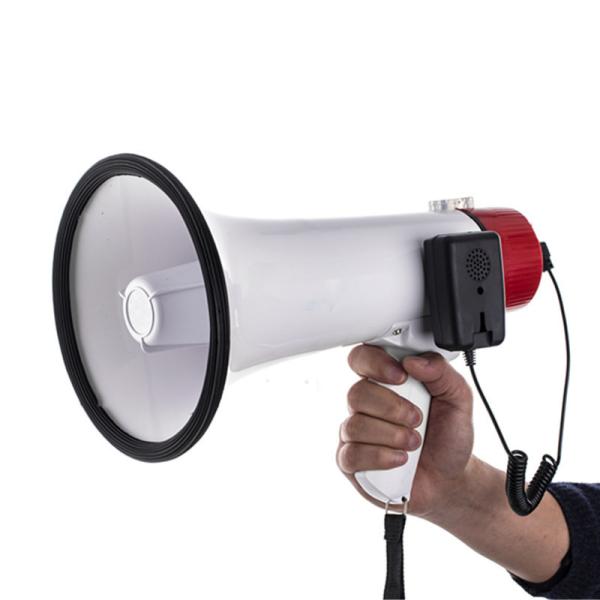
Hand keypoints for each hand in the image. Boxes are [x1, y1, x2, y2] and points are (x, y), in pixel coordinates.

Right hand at [336, 344, 473, 518]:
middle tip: (417, 419)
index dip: (375, 363)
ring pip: (355, 426)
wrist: (450, 480)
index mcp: (385, 382)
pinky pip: (351, 455)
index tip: (400, 376)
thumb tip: (414, 361)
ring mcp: (355, 433)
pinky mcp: (350, 461)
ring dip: (391, 436)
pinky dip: (380, 457)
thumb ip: (441, 372)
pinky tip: (400, 459)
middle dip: (392, 408)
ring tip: (414, 443)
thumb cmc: (447, 437)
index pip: (362, 359)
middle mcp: (366, 405)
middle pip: (357, 393)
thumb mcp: (457, 399)